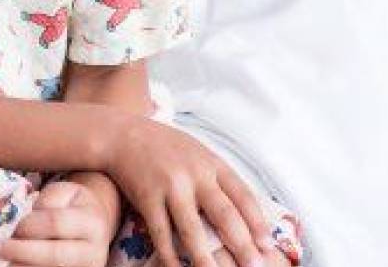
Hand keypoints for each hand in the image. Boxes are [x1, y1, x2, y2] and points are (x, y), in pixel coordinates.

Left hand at [0, 179, 119, 266]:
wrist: (95, 225)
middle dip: (20, 252)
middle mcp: (95, 251)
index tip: (8, 227)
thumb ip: (45, 203)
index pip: (55, 223)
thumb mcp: (62, 192)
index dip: (28, 225)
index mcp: (92, 222)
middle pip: (55, 255)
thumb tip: (21, 226)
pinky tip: (13, 264)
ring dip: (22, 265)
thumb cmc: (72, 205)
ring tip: (2, 259)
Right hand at [105, 117, 272, 266]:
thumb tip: (243, 209)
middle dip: (242, 245)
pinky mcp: (147, 197)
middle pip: (225, 215)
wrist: (119, 134)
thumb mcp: (196, 152)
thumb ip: (216, 177)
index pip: (243, 196)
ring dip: (206, 258)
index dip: (258, 223)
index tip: (267, 245)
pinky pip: (161, 233)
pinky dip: (169, 255)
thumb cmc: (162, 146)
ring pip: (192, 230)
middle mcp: (194, 175)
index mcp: (212, 163)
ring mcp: (170, 186)